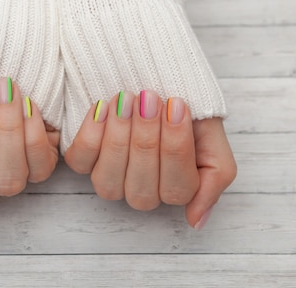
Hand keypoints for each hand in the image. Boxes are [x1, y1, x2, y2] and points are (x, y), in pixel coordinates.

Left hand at [64, 90, 236, 228]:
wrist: (154, 74)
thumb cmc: (181, 107)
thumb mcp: (212, 136)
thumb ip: (215, 176)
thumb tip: (196, 220)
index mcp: (174, 189)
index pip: (176, 189)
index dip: (176, 147)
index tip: (177, 105)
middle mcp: (139, 190)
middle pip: (142, 186)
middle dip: (147, 139)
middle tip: (150, 99)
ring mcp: (108, 177)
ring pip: (108, 180)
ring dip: (118, 138)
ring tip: (127, 100)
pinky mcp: (82, 158)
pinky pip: (80, 160)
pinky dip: (91, 133)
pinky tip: (104, 107)